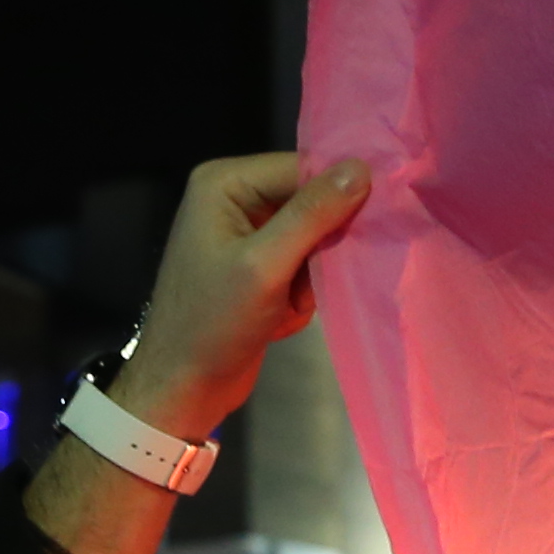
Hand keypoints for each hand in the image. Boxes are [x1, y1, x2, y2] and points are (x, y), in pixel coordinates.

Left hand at [107, 152, 369, 439]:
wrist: (183, 387)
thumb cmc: (213, 323)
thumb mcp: (266, 266)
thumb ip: (312, 214)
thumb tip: (361, 167)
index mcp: (226, 183)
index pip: (302, 168)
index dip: (338, 196)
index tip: (369, 228)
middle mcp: (235, 199)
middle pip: (311, 202)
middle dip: (320, 246)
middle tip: (313, 280)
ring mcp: (246, 235)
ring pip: (313, 238)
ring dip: (312, 276)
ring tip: (289, 304)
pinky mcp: (258, 268)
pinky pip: (303, 266)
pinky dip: (301, 294)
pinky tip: (281, 317)